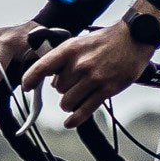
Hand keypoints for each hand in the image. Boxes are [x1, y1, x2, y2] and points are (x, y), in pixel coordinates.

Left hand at [21, 21, 155, 119]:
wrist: (133, 38)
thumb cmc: (105, 41)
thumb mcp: (78, 42)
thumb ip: (63, 59)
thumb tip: (51, 77)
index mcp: (69, 50)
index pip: (42, 67)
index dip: (31, 79)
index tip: (27, 87)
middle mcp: (79, 64)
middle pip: (58, 89)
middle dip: (62, 90)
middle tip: (72, 84)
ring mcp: (93, 78)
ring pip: (68, 102)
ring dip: (69, 104)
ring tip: (75, 98)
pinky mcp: (107, 89)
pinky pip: (85, 110)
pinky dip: (75, 119)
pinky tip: (70, 122)